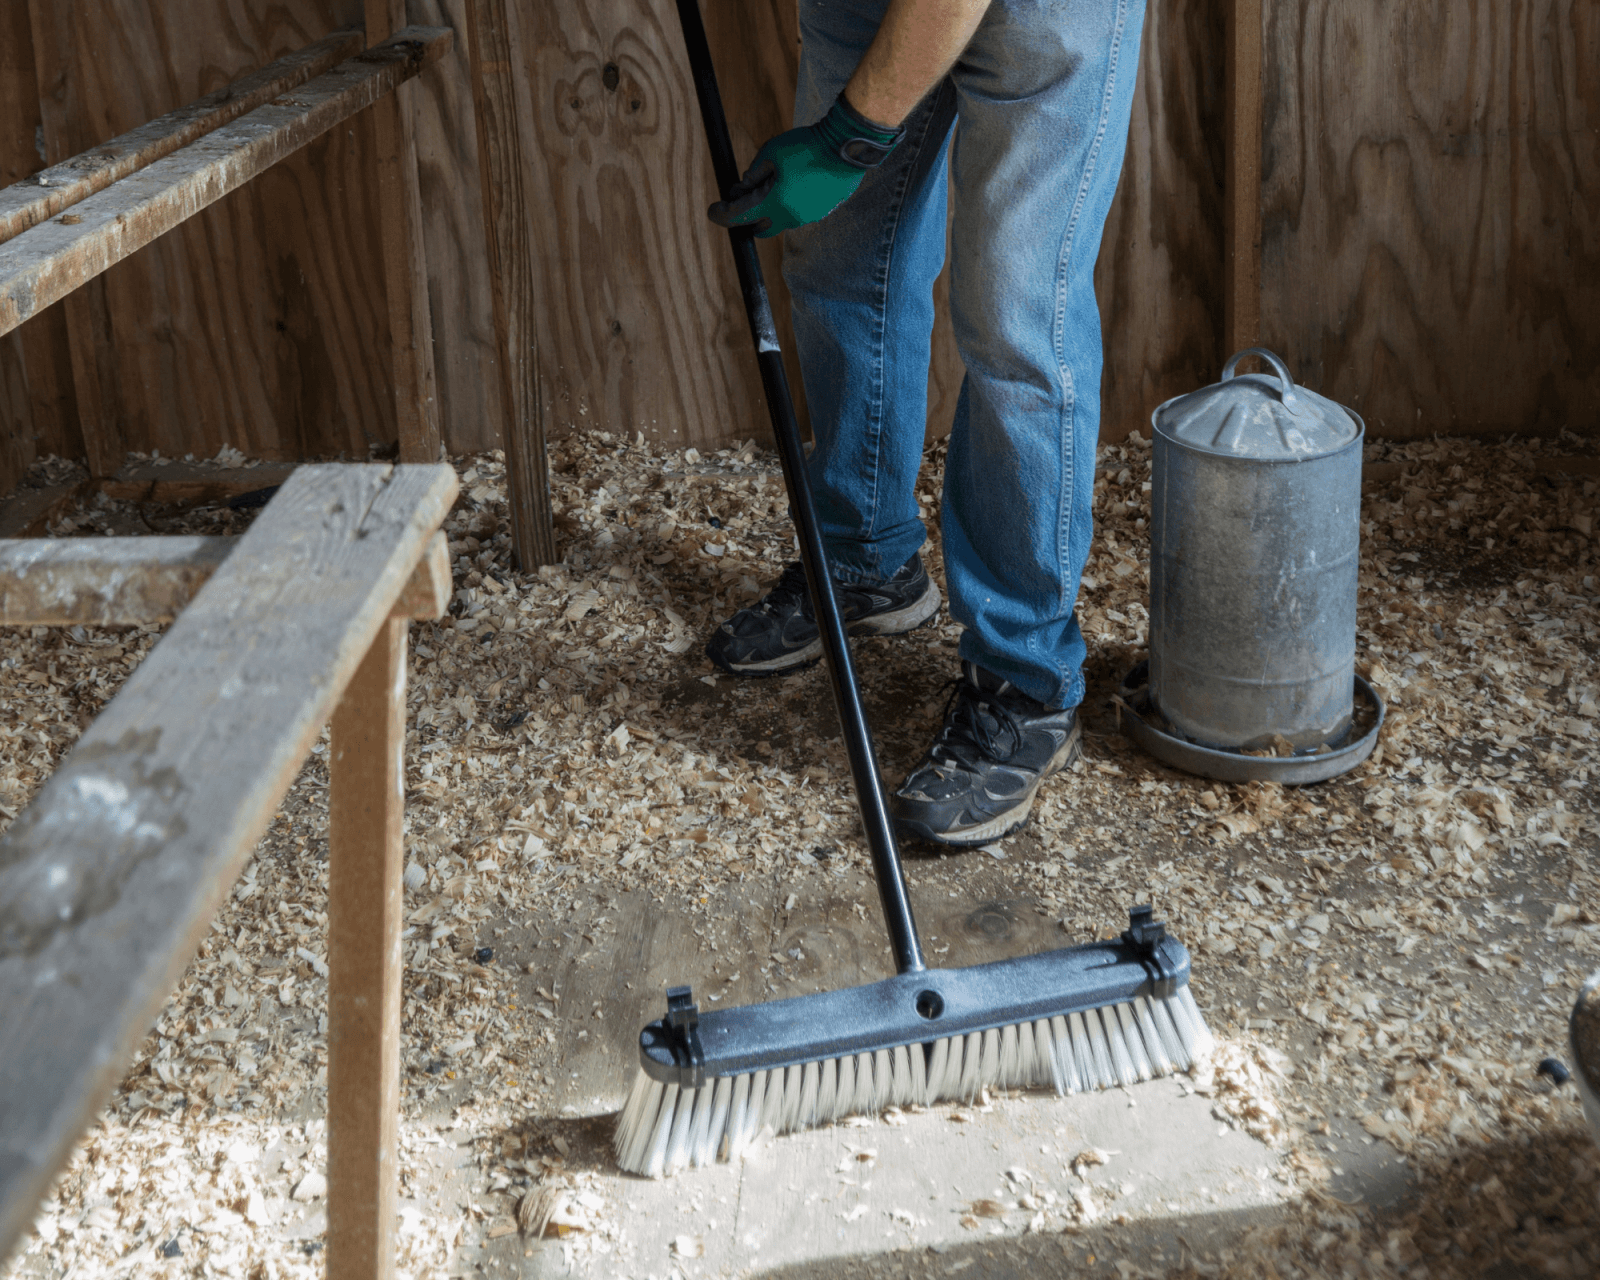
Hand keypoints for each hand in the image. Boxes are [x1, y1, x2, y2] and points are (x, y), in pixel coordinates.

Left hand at [708, 95, 902, 238]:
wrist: (846, 147)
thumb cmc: (807, 146)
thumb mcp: (771, 152)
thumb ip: (754, 174)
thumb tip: (744, 187)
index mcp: (775, 203)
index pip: (740, 216)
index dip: (722, 215)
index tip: (712, 211)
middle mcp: (790, 217)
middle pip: (760, 229)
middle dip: (747, 220)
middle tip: (740, 203)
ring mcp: (808, 218)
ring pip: (780, 221)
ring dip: (769, 210)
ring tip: (769, 186)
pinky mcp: (821, 212)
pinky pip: (797, 214)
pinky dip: (787, 205)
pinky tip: (791, 184)